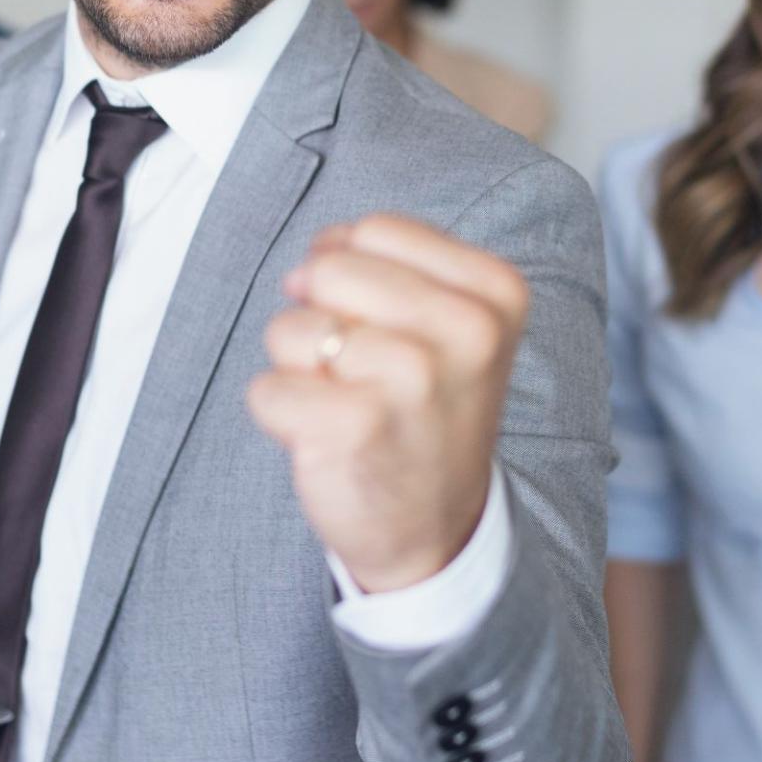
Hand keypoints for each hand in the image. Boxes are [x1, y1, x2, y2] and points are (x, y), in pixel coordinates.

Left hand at [248, 215, 525, 592]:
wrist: (439, 530)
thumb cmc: (425, 412)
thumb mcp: (442, 325)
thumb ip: (382, 267)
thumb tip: (306, 266)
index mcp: (495, 292)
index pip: (376, 231)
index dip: (353, 273)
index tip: (382, 327)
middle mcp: (466, 330)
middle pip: (330, 269)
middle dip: (321, 317)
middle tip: (360, 373)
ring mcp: (414, 379)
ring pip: (292, 328)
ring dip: (299, 369)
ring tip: (347, 406)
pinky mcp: (357, 427)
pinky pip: (266, 388)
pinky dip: (279, 415)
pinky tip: (326, 440)